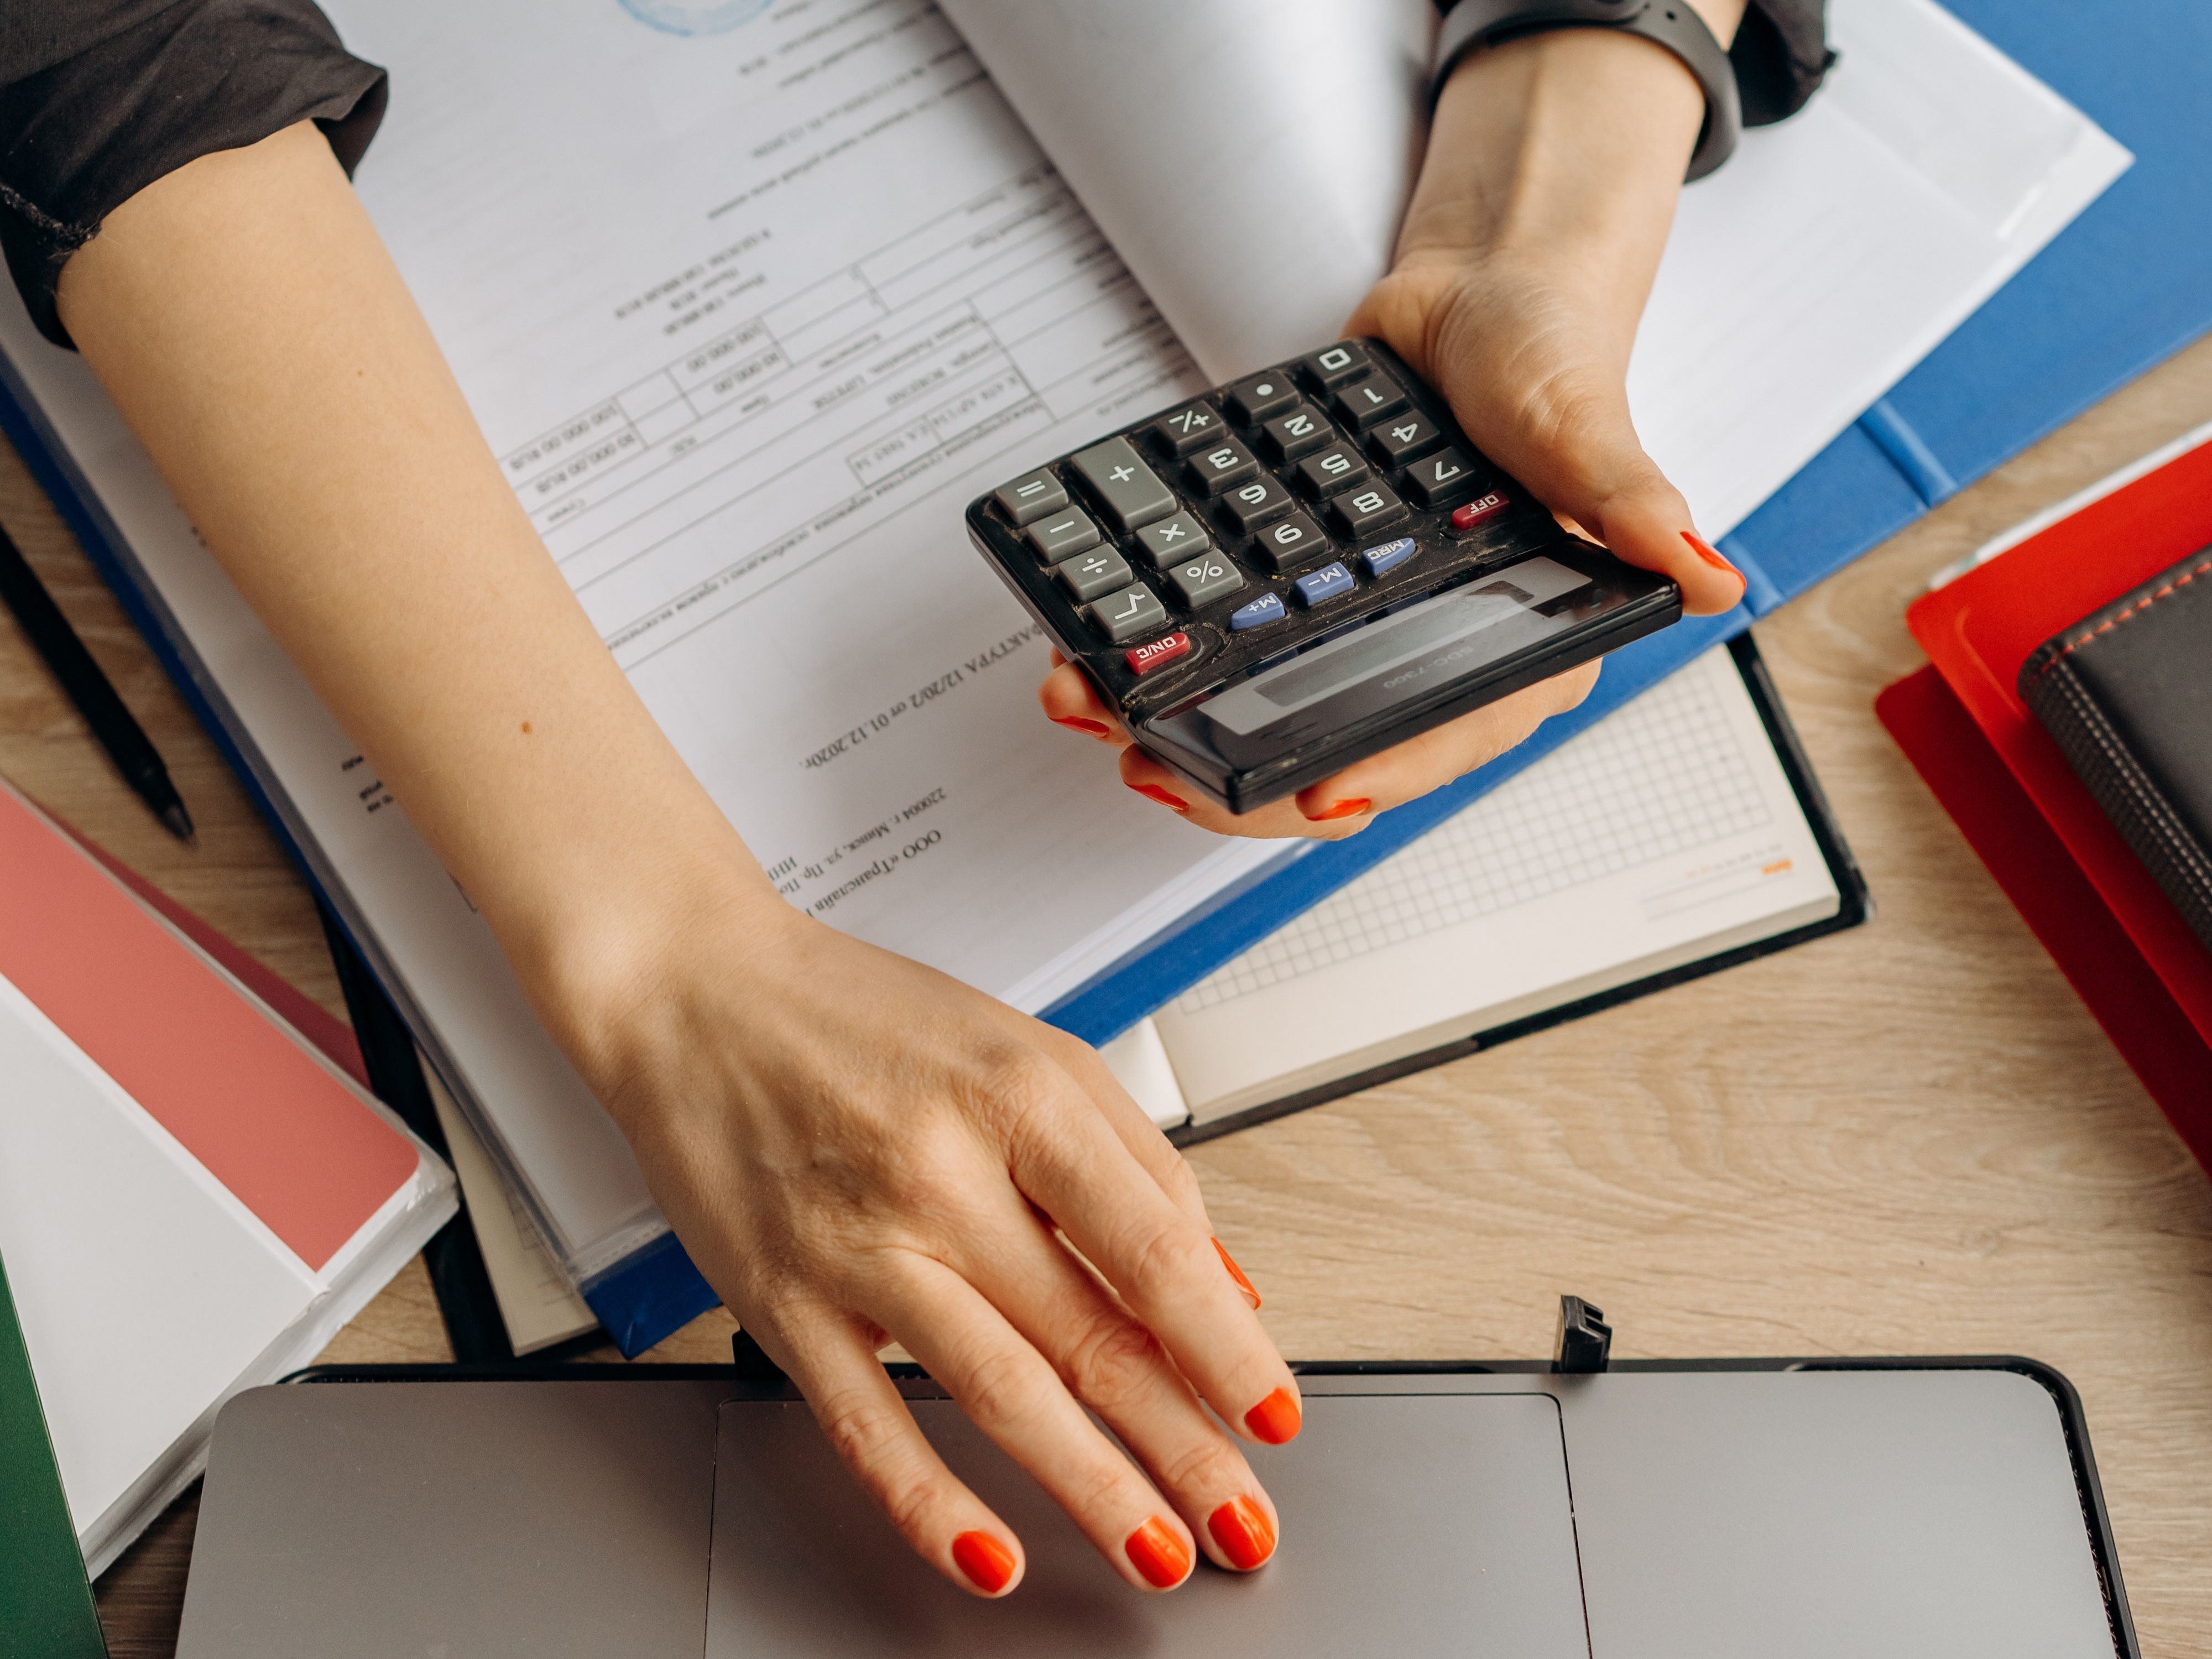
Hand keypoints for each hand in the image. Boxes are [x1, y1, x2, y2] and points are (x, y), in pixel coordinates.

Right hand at [569, 880, 1298, 1597]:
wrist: (695, 995)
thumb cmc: (864, 1020)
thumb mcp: (1027, 1050)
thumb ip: (1133, 1161)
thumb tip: (1218, 1283)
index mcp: (1017, 1097)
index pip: (1151, 1245)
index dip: (1224, 1344)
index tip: (1271, 1412)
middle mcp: (940, 1172)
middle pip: (1089, 1334)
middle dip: (1184, 1445)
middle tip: (1243, 1519)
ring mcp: (858, 1245)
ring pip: (998, 1393)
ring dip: (1092, 1490)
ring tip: (1160, 1552)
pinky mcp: (783, 1302)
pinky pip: (865, 1424)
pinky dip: (930, 1504)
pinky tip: (990, 1555)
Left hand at [1039, 23, 1746, 838]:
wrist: (1475, 291)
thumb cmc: (1547, 357)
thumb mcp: (1583, 420)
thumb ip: (1631, 501)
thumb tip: (1709, 575)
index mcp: (1525, 646)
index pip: (1445, 738)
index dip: (1377, 775)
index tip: (1307, 797)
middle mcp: (1441, 656)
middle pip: (1337, 751)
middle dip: (1239, 775)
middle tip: (1155, 765)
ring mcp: (1365, 630)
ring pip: (1270, 712)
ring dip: (1179, 725)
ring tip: (1093, 712)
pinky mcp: (1306, 593)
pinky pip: (1234, 646)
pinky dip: (1167, 657)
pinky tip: (1097, 656)